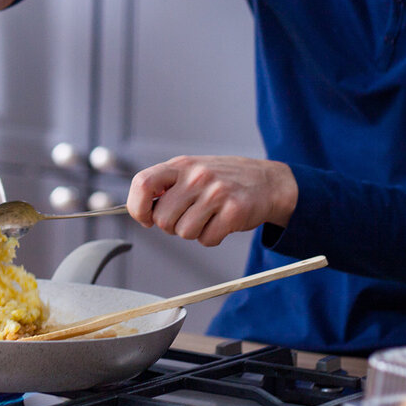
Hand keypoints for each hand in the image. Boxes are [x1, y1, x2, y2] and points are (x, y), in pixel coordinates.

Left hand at [127, 155, 297, 246]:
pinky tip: (222, 222)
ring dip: (194, 232)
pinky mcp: (234, 211)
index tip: (145, 218)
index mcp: (181, 165)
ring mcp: (216, 192)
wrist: (267, 181)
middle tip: (189, 216)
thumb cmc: (223, 179)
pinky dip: (212, 238)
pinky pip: (207, 240)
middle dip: (172, 226)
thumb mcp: (192, 171)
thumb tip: (141, 210)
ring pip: (184, 232)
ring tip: (208, 217)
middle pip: (162, 219)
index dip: (138, 207)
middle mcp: (197, 176)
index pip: (143, 184)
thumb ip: (166, 186)